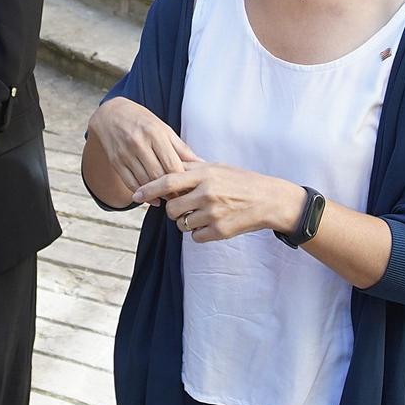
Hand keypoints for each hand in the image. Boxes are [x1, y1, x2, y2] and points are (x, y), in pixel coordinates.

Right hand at [87, 97, 194, 200]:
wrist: (110, 115)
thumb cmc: (142, 121)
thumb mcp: (163, 128)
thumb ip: (181, 148)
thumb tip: (201, 163)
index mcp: (155, 134)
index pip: (172, 164)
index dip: (182, 181)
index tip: (190, 189)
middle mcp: (139, 143)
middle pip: (158, 175)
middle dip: (171, 190)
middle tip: (181, 198)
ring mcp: (125, 154)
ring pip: (144, 182)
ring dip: (158, 194)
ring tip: (169, 199)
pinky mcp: (115, 162)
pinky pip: (130, 183)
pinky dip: (142, 193)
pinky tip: (152, 198)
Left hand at [135, 161, 300, 242]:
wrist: (269, 200)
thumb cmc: (241, 181)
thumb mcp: (217, 167)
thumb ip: (192, 169)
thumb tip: (167, 169)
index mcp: (204, 175)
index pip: (167, 182)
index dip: (148, 189)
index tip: (135, 194)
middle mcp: (207, 194)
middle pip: (171, 208)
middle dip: (172, 210)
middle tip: (182, 207)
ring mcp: (213, 214)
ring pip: (182, 225)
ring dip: (186, 222)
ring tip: (201, 214)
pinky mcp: (220, 231)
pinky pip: (195, 236)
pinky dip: (198, 233)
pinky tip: (211, 223)